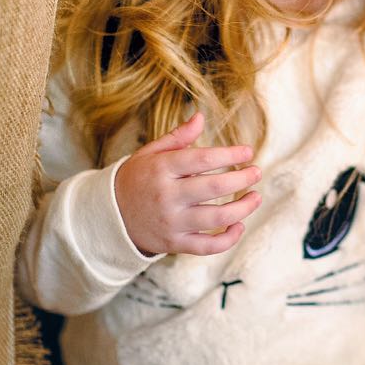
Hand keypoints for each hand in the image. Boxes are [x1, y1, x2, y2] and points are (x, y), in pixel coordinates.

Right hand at [114, 111, 261, 256]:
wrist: (109, 216)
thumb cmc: (136, 178)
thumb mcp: (150, 153)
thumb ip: (177, 137)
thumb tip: (200, 117)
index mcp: (162, 169)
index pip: (204, 159)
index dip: (230, 155)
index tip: (247, 151)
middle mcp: (167, 196)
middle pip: (215, 187)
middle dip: (243, 179)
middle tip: (256, 172)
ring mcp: (171, 222)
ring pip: (216, 218)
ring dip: (243, 208)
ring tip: (256, 197)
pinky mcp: (174, 244)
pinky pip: (207, 246)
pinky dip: (228, 239)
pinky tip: (239, 225)